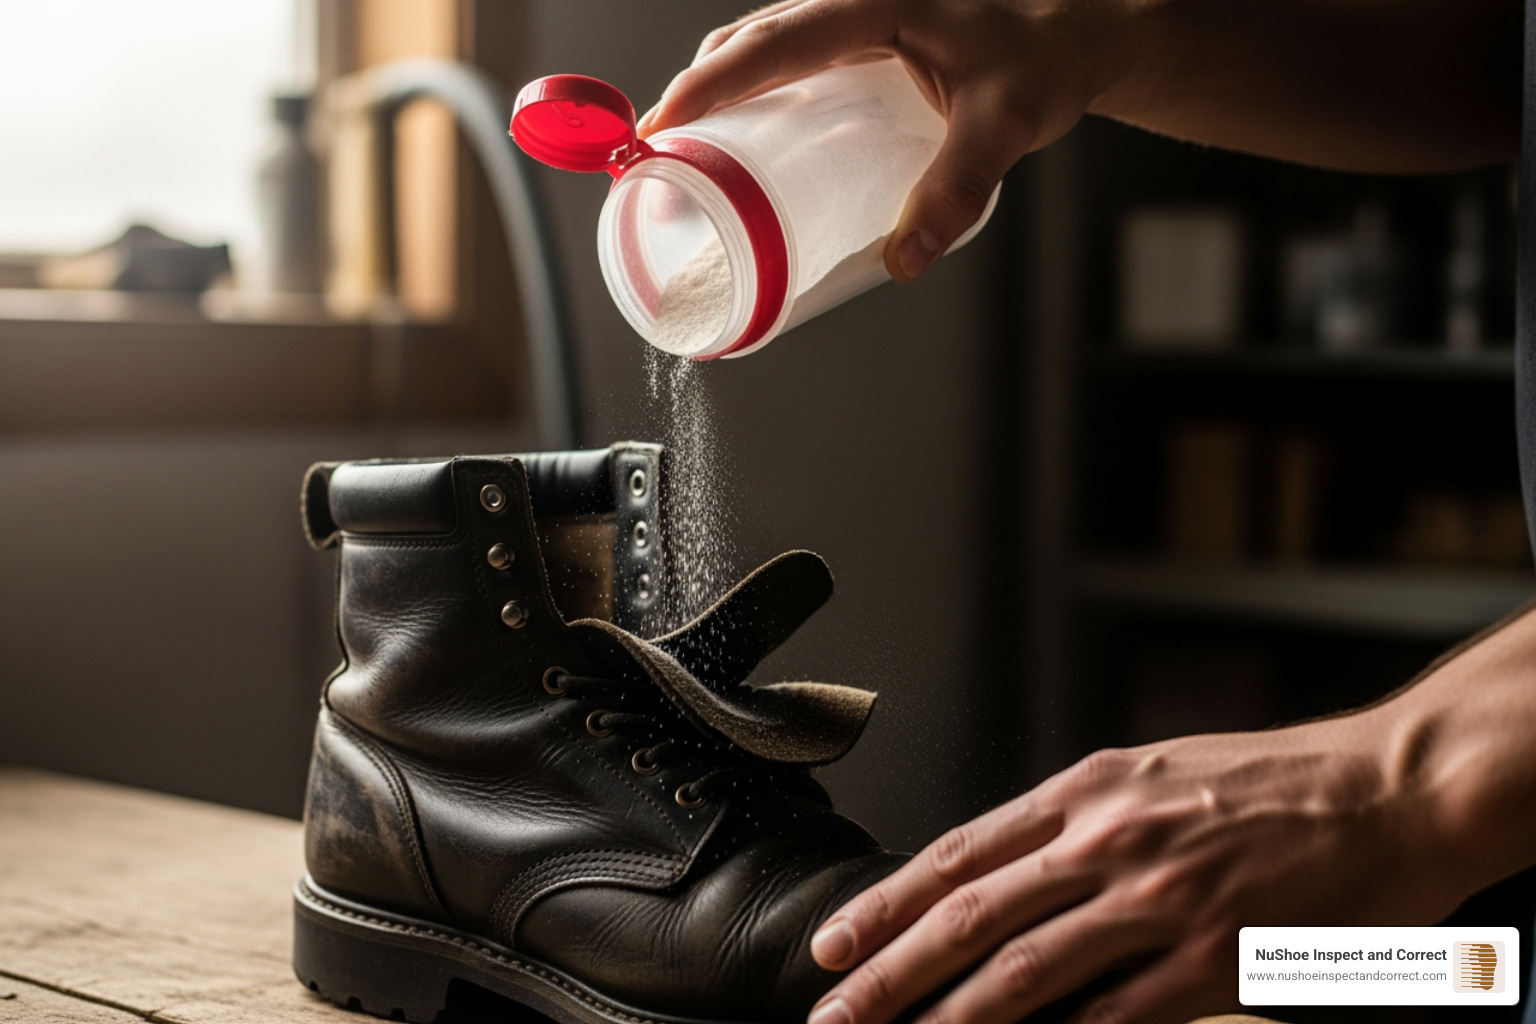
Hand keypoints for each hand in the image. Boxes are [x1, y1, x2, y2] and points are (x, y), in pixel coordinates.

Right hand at [637, 0, 1134, 281]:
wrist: (1078, 33)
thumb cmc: (1043, 60)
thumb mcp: (1004, 124)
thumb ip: (957, 189)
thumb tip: (904, 259)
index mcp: (876, 5)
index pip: (774, 42)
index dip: (712, 83)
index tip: (662, 123)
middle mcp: (855, 4)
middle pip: (751, 41)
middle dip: (697, 93)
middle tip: (658, 152)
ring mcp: (856, 20)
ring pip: (765, 45)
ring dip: (721, 90)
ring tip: (689, 151)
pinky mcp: (863, 42)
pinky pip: (789, 58)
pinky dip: (754, 90)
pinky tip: (747, 137)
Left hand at [804, 709, 1475, 1023]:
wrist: (1388, 788)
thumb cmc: (1274, 779)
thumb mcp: (1153, 772)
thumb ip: (1077, 820)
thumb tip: (1004, 869)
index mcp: (1087, 790)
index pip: (957, 854)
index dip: (885, 906)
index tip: (834, 944)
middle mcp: (1107, 839)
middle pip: (970, 916)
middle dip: (888, 971)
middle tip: (832, 1011)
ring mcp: (1158, 899)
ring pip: (1025, 970)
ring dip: (950, 1016)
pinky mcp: (1212, 955)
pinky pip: (1116, 1014)